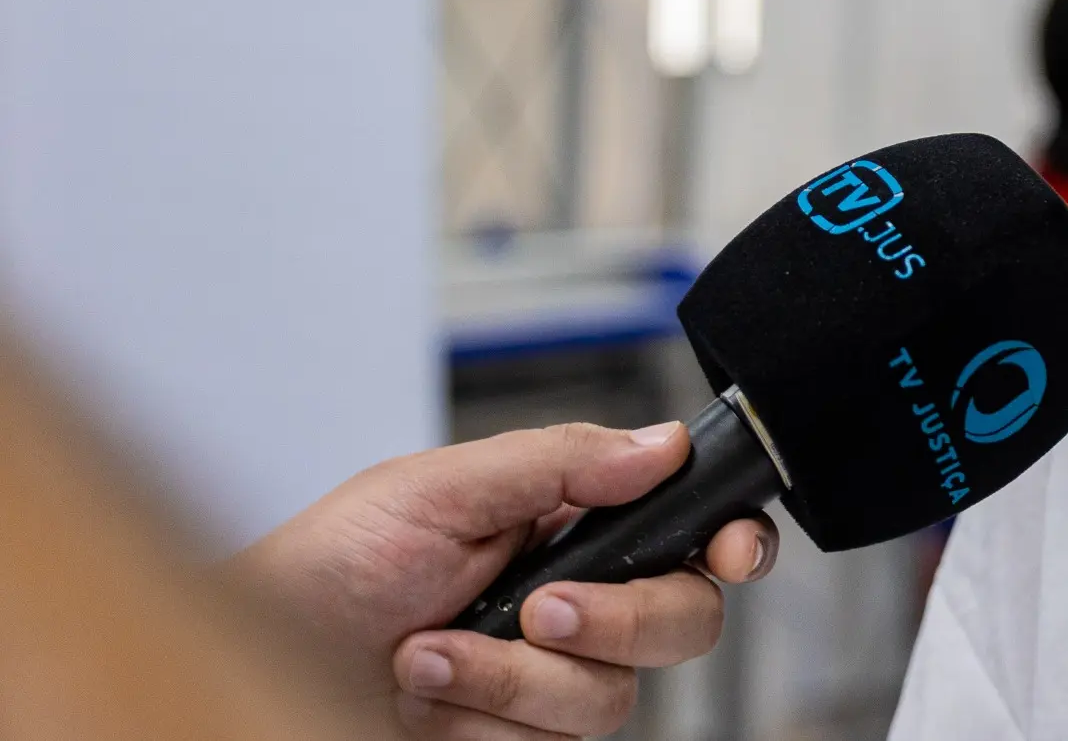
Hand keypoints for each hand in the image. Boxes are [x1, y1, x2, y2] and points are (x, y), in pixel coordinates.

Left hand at [232, 421, 778, 739]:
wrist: (244, 671)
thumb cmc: (319, 573)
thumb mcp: (433, 488)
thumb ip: (556, 462)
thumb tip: (658, 445)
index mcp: (564, 522)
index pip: (684, 525)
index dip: (732, 535)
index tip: (734, 548)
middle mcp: (571, 600)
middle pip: (683, 615)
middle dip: (620, 615)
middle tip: (540, 605)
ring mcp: (546, 678)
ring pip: (617, 690)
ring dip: (516, 673)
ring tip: (430, 650)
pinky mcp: (517, 739)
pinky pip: (556, 738)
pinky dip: (488, 711)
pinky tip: (430, 690)